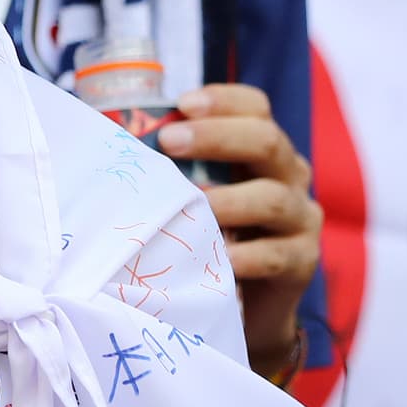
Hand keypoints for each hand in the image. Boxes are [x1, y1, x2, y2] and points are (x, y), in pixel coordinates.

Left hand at [158, 84, 321, 381]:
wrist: (246, 306)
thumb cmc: (207, 233)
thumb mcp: (192, 192)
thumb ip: (169, 164)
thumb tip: (105, 134)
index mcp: (262, 149)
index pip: (256, 107)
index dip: (223, 100)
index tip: (182, 103)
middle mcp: (289, 175)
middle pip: (268, 141)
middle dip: (218, 137)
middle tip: (170, 141)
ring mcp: (301, 219)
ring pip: (273, 198)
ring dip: (230, 199)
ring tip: (196, 204)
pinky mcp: (301, 263)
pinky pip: (276, 254)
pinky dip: (246, 255)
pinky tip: (219, 256)